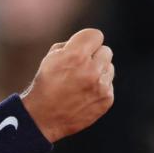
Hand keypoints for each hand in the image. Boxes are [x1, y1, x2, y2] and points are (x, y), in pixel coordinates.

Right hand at [20, 28, 114, 142]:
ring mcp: (101, 86)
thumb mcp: (51, 57)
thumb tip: (88, 43)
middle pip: (106, 50)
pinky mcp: (107, 99)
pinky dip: (99, 87)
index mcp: (76, 55)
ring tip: (82, 81)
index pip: (96, 35)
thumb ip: (72, 45)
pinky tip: (85, 94)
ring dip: (98, 71)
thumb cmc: (46, 83)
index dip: (87, 41)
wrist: (43, 117)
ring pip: (109, 67)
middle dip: (94, 56)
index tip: (81, 48)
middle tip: (81, 66)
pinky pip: (109, 84)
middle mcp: (91, 69)